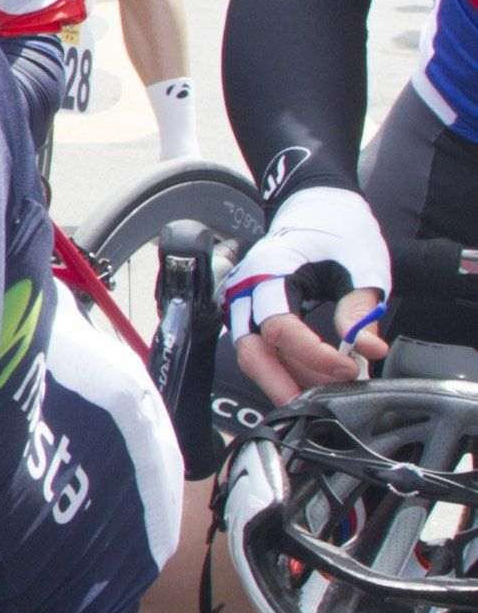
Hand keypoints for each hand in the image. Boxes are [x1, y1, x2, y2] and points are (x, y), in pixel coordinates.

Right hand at [234, 185, 394, 402]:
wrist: (318, 205)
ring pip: (254, 355)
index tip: (350, 368)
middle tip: (312, 407)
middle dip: (280, 384)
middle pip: (251, 351)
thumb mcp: (361, 263)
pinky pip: (262, 348)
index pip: (281, 329)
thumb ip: (361, 308)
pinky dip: (287, 367)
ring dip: (286, 378)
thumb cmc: (338, 229)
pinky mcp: (252, 312)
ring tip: (327, 389)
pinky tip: (317, 376)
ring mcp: (244, 302)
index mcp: (269, 273)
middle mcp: (246, 291)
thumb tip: (369, 350)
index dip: (315, 356)